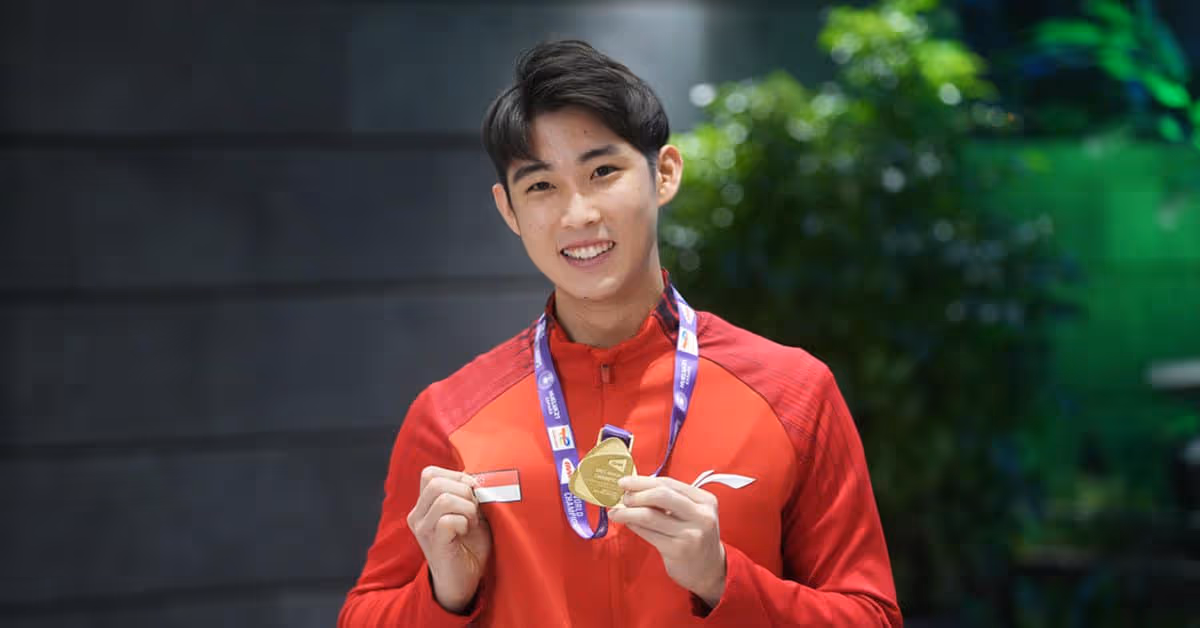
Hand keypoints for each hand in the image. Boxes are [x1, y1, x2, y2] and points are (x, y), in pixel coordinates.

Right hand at [406, 466, 491, 612]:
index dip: (457, 476)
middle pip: (435, 481)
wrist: (464, 581)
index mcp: (424, 505)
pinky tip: (466, 532)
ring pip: (443, 498)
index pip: (430, 473)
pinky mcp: (434, 543)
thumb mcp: (471, 513)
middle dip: (464, 490)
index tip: (473, 493)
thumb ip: (470, 494)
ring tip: (472, 522)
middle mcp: (417, 515)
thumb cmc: (469, 546)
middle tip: (474, 510)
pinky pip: (448, 520)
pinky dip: (464, 522)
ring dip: (466, 507)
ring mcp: (423, 529)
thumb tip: (478, 478)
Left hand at [608, 476, 726, 606]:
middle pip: (661, 495)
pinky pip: (648, 534)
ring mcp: (690, 534)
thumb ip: (671, 499)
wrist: (709, 570)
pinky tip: (628, 524)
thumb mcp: (692, 513)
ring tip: (616, 512)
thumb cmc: (695, 536)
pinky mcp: (677, 550)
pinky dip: (634, 526)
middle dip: (636, 494)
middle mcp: (701, 515)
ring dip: (628, 512)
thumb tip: (635, 488)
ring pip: (650, 516)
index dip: (643, 481)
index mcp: (705, 500)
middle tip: (622, 497)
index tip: (624, 482)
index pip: (669, 483)